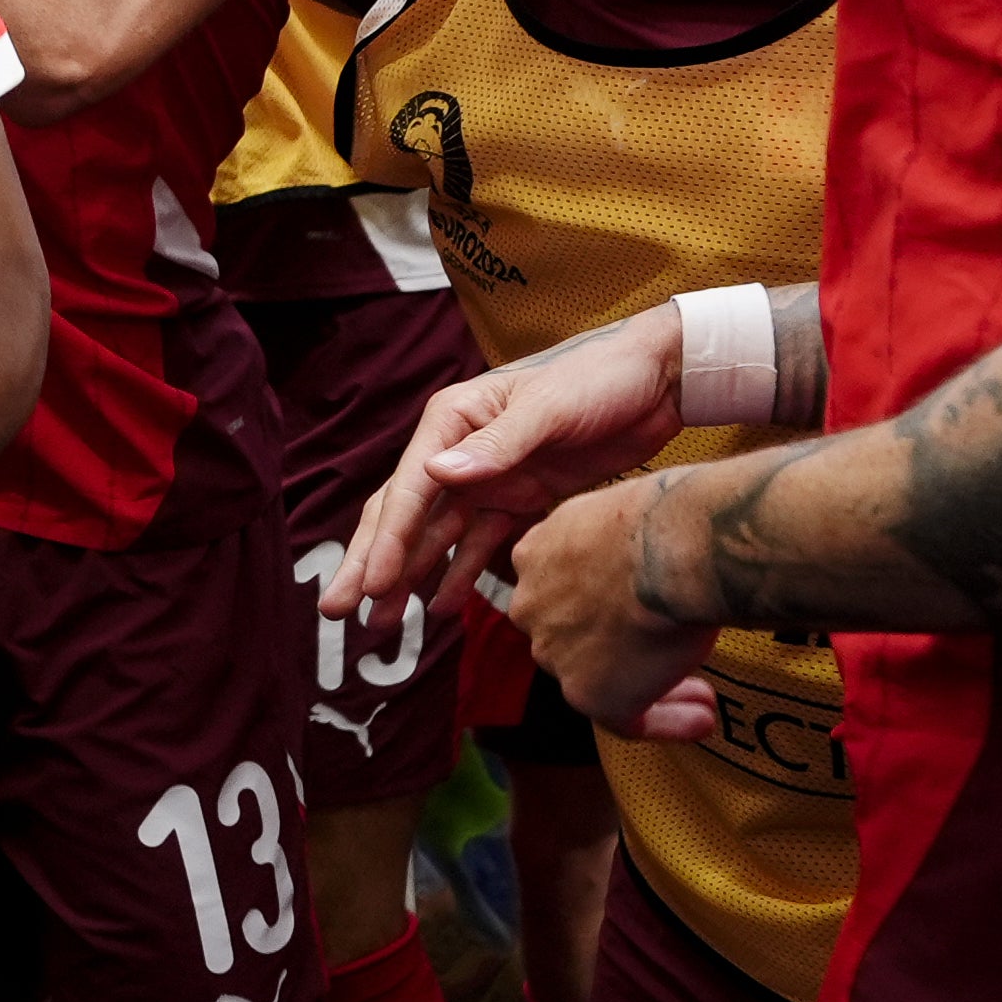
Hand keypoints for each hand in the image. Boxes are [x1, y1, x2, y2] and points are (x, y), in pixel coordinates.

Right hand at [323, 310, 685, 618]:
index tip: (370, 586)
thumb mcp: (550, 406)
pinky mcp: (520, 499)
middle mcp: (460, 451)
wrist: (662, 380)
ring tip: (381, 624)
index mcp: (454, 419)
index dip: (386, 541)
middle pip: (404, 515)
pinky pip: (480, 546)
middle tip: (338, 611)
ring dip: (407, 578)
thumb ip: (499, 444)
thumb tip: (439, 473)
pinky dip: (459, 575)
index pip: (410, 488)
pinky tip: (440, 609)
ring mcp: (489, 479)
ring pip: (435, 538)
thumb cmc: (603, 377)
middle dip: (372, 565)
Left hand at [504, 481, 720, 741]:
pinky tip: (703, 722)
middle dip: (617, 649)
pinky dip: (666, 723)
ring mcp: (556, 653)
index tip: (642, 607)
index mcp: (537, 553)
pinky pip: (627, 719)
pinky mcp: (589, 694)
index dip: (601, 601)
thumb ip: (625, 539)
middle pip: (573, 635)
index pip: (562, 585)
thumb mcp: (626, 511)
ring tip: (702, 697)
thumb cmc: (663, 515)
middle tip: (665, 655)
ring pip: (600, 680)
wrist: (668, 547)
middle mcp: (533, 606)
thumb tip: (663, 545)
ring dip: (648, 688)